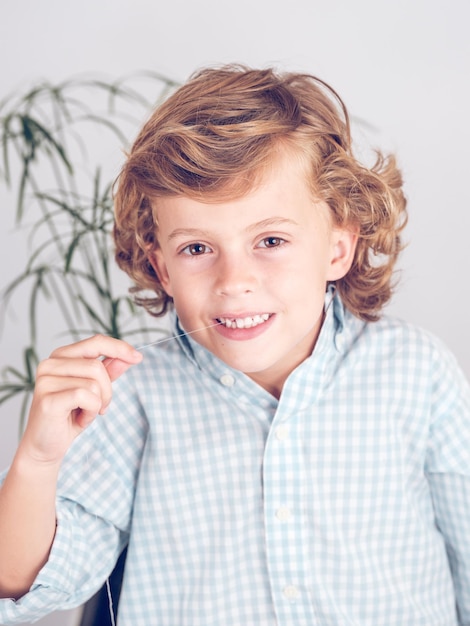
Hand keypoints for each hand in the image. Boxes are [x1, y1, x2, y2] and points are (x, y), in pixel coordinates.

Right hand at [19, 335, 142, 465]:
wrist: (46, 447)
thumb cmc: (69, 416)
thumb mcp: (95, 391)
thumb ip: (109, 371)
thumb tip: (130, 356)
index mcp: (61, 356)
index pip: (95, 342)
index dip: (119, 348)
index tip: (138, 357)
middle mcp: (50, 364)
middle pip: (97, 367)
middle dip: (107, 390)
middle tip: (100, 407)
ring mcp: (46, 381)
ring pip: (94, 383)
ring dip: (98, 404)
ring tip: (84, 413)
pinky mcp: (48, 399)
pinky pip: (87, 397)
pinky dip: (91, 412)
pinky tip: (79, 420)